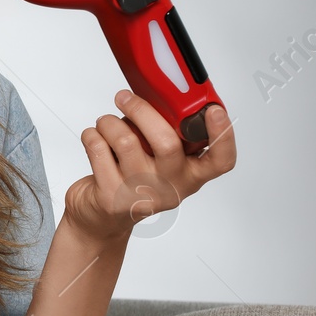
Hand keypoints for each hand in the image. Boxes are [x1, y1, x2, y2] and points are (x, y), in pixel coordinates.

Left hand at [63, 90, 236, 246]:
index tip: (213, 109)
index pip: (221, 160)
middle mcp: (170, 187)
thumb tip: (160, 97)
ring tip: (105, 123)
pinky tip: (94, 138)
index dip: (223, 134)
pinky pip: (98, 150)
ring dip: (109, 122)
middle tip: (124, 97)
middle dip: (141, 110)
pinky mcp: (111, 197)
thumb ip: (166, 134)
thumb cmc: (130, 179)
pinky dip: (91, 135)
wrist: (100, 218)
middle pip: (166, 142)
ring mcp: (141, 195)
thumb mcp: (157, 160)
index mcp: (190, 174)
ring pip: (126, 141)